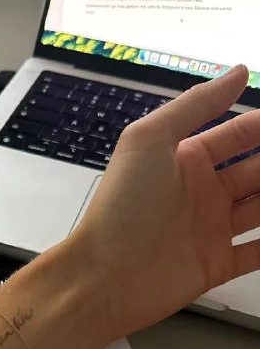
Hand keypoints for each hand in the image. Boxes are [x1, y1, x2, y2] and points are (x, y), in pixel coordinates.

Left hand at [73, 64, 259, 339]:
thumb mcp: (148, 141)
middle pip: (257, 170)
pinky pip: (259, 251)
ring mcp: (212, 229)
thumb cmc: (121, 207)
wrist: (104, 277)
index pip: (239, 134)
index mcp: (186, 160)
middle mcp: (203, 192)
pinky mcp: (218, 264)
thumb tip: (239, 72)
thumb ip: (194, 106)